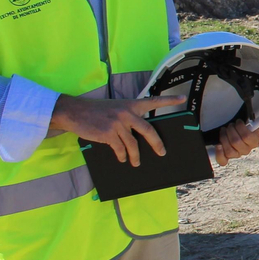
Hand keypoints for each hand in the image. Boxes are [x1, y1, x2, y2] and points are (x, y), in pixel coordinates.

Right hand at [51, 93, 186, 166]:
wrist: (74, 112)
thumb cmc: (96, 111)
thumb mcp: (115, 108)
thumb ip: (128, 117)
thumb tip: (138, 136)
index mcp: (130, 104)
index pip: (153, 100)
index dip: (169, 99)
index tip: (183, 97)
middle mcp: (127, 112)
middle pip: (148, 130)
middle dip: (157, 144)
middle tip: (162, 152)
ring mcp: (118, 123)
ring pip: (133, 144)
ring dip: (135, 156)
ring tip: (136, 162)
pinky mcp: (109, 133)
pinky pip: (120, 149)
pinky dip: (123, 155)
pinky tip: (123, 159)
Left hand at [212, 114, 258, 166]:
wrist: (231, 130)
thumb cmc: (244, 126)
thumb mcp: (255, 121)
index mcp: (254, 142)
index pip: (248, 137)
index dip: (241, 129)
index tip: (238, 121)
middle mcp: (246, 150)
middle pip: (236, 142)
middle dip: (231, 131)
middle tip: (230, 125)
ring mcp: (236, 155)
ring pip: (229, 150)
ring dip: (224, 138)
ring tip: (224, 130)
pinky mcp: (225, 158)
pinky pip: (223, 161)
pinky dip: (220, 153)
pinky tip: (218, 145)